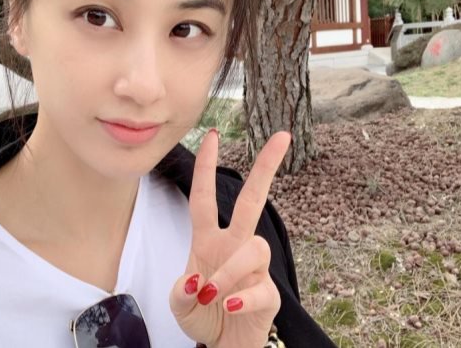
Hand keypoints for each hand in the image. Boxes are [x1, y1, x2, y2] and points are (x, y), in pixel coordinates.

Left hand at [169, 129, 290, 347]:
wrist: (225, 345)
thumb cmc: (203, 315)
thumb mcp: (179, 306)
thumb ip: (178, 294)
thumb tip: (192, 281)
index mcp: (208, 241)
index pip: (204, 197)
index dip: (206, 167)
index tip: (212, 134)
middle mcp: (233, 246)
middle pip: (251, 200)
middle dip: (265, 168)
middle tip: (282, 137)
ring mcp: (253, 269)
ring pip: (254, 248)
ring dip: (230, 271)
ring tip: (213, 295)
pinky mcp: (268, 294)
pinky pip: (261, 288)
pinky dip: (245, 296)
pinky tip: (232, 305)